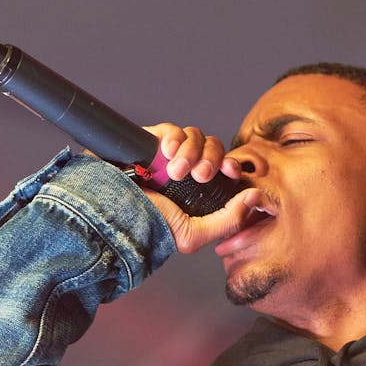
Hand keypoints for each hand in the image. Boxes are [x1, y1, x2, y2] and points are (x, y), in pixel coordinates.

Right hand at [139, 124, 260, 253]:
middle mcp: (185, 172)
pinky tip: (166, 155)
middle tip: (200, 175)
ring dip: (191, 152)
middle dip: (210, 159)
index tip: (231, 172)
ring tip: (175, 171)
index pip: (223, 169)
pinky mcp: (150, 142)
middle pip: (213, 148)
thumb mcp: (192, 235)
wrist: (110, 214)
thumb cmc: (147, 228)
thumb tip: (255, 196)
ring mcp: (167, 156)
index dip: (231, 165)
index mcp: (198, 192)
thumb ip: (229, 220)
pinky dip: (174, 139)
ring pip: (195, 136)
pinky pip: (173, 130)